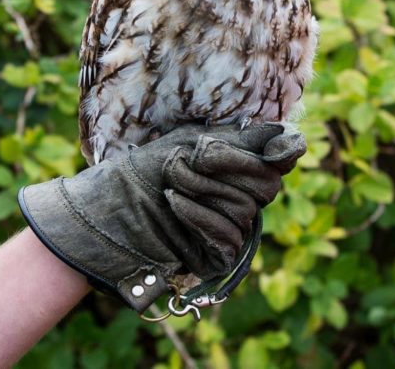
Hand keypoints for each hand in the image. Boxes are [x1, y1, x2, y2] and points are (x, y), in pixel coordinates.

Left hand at [18, 123, 304, 311]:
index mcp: (240, 165)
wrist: (103, 212)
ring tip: (170, 185)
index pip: (283, 158)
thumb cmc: (143, 171)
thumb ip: (243, 140)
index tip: (264, 148)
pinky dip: (199, 215)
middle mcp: (243, 196)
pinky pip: (228, 233)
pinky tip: (173, 204)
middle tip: (188, 161)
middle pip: (267, 183)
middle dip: (226, 167)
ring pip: (245, 208)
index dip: (277, 151)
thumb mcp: (192, 142)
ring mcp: (233, 227)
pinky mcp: (220, 255)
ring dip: (202, 190)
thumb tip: (292, 139)